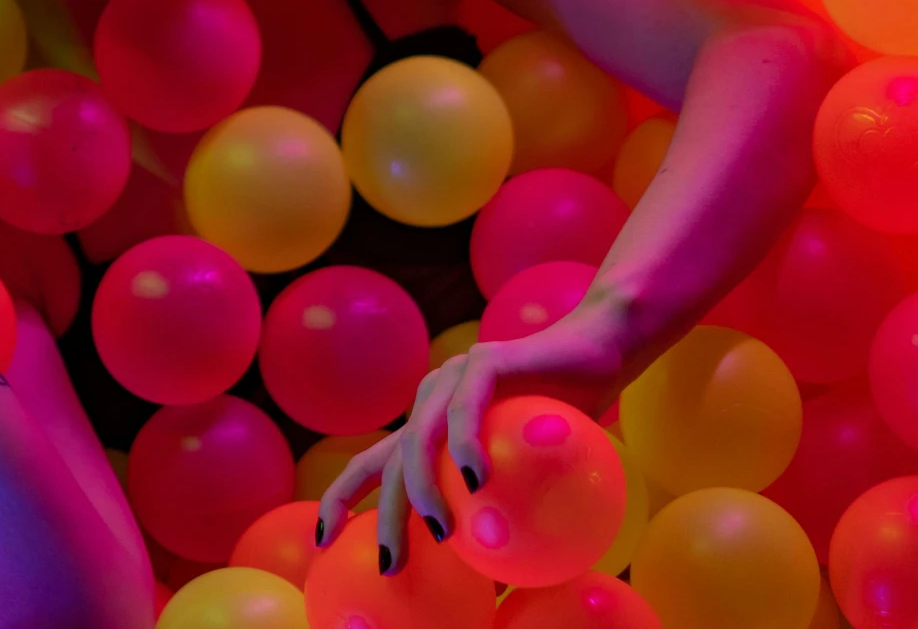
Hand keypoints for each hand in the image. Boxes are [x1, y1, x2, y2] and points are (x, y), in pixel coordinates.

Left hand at [315, 305, 631, 572]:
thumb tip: (495, 575)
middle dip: (384, 513)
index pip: (375, 463)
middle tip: (389, 563)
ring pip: (420, 436)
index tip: (321, 541)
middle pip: (391, 460)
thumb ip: (503, 505)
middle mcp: (432, 399)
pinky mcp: (485, 361)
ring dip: (424, 487)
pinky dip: (465, 445)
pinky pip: (466, 408)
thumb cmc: (566, 416)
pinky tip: (475, 481)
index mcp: (432, 424)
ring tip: (439, 532)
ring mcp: (453, 377)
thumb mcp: (527, 470)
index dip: (342, 498)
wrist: (602, 349)